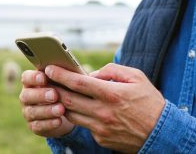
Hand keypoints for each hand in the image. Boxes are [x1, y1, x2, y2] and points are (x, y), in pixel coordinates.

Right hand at [19, 70, 73, 137]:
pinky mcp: (34, 126)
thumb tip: (74, 71)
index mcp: (31, 82)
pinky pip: (38, 126)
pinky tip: (59, 121)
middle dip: (41, 95)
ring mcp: (28, 112)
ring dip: (47, 110)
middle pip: (26, 95)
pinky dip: (49, 124)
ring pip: (32, 112)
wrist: (66, 111)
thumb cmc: (64, 90)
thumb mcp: (64, 82)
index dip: (33, 78)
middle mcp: (26, 96)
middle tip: (54, 95)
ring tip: (61, 109)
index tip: (44, 78)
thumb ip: (64, 75)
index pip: (26, 77)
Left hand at [45, 63, 164, 152]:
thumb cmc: (149, 101)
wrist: (161, 133)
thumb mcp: (136, 78)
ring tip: (57, 93)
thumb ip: (112, 71)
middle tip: (45, 80)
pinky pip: (83, 125)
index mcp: (112, 94)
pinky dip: (78, 114)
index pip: (79, 83)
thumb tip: (92, 74)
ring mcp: (100, 127)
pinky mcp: (100, 138)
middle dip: (53, 88)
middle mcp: (103, 112)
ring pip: (71, 114)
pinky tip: (78, 107)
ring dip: (61, 103)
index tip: (49, 68)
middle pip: (69, 99)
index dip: (61, 75)